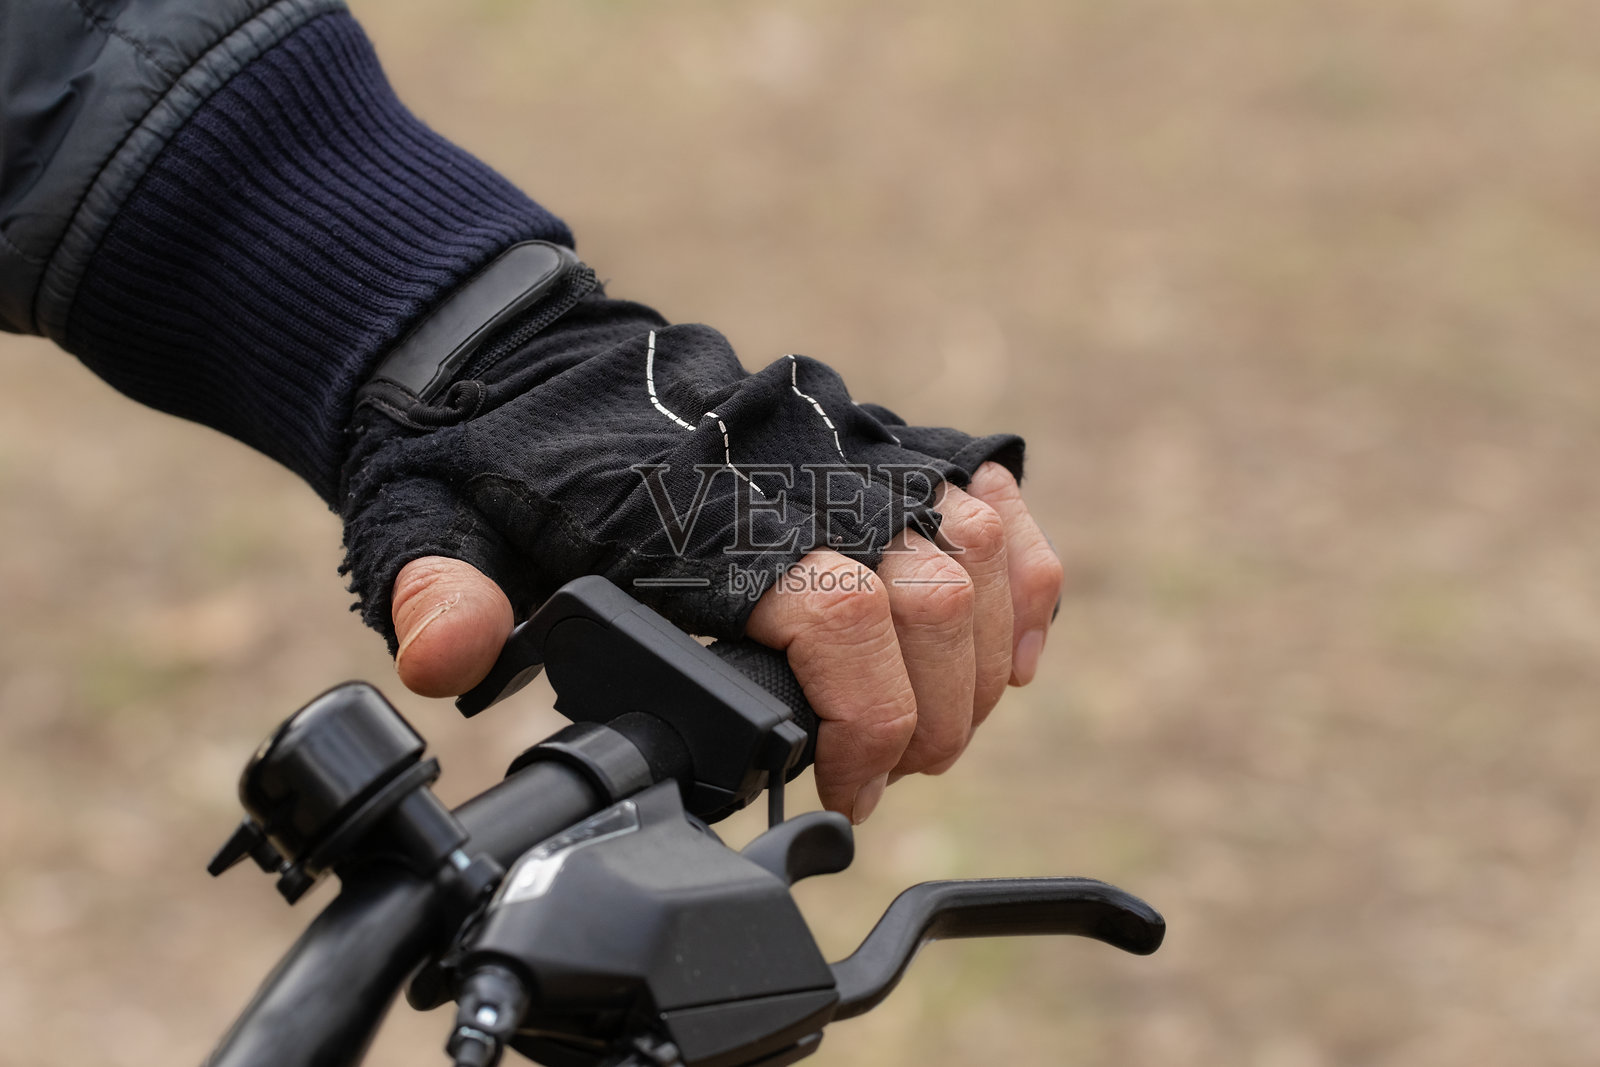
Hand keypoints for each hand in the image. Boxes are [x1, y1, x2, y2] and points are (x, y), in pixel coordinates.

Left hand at [384, 460, 1062, 826]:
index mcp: (705, 511)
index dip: (866, 722)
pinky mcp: (876, 437)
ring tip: (929, 730)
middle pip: (930, 598)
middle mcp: (799, 471)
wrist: (524, 355)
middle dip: (930, 718)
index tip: (844, 789)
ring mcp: (848, 445)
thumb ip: (444, 593)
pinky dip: (1023, 582)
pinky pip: (995, 503)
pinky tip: (1005, 655)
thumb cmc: (490, 460)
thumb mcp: (435, 527)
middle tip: (881, 776)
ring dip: (978, 663)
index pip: (839, 614)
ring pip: (979, 551)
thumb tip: (442, 653)